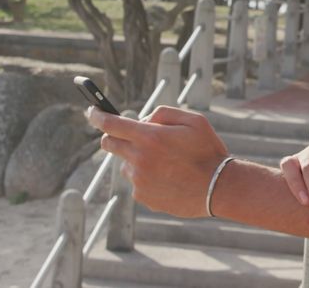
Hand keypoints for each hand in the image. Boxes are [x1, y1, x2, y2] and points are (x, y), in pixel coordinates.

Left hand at [87, 105, 228, 216]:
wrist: (217, 188)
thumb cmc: (207, 151)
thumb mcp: (194, 121)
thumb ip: (163, 113)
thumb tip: (143, 119)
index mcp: (149, 137)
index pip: (111, 124)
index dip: (97, 116)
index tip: (91, 112)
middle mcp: (139, 159)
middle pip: (109, 144)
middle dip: (114, 136)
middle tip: (130, 136)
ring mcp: (139, 179)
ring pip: (125, 164)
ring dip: (137, 159)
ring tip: (165, 163)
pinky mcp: (142, 196)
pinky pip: (136, 182)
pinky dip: (147, 177)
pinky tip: (168, 178)